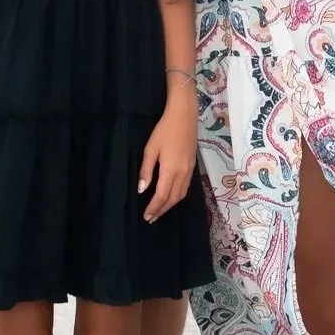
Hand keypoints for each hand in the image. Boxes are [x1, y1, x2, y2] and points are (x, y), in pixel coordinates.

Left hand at [139, 97, 197, 221]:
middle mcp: (182, 174)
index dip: (154, 208)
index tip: (146, 216)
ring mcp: (189, 170)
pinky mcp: (193, 166)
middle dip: (162, 210)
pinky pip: (186, 187)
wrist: (184, 116)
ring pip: (181, 195)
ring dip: (170, 205)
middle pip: (173, 199)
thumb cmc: (164, 130)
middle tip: (151, 218)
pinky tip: (171, 197)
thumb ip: (146, 170)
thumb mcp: (151, 149)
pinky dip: (177, 196)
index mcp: (170, 170)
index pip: (162, 196)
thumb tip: (142, 190)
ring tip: (160, 211)